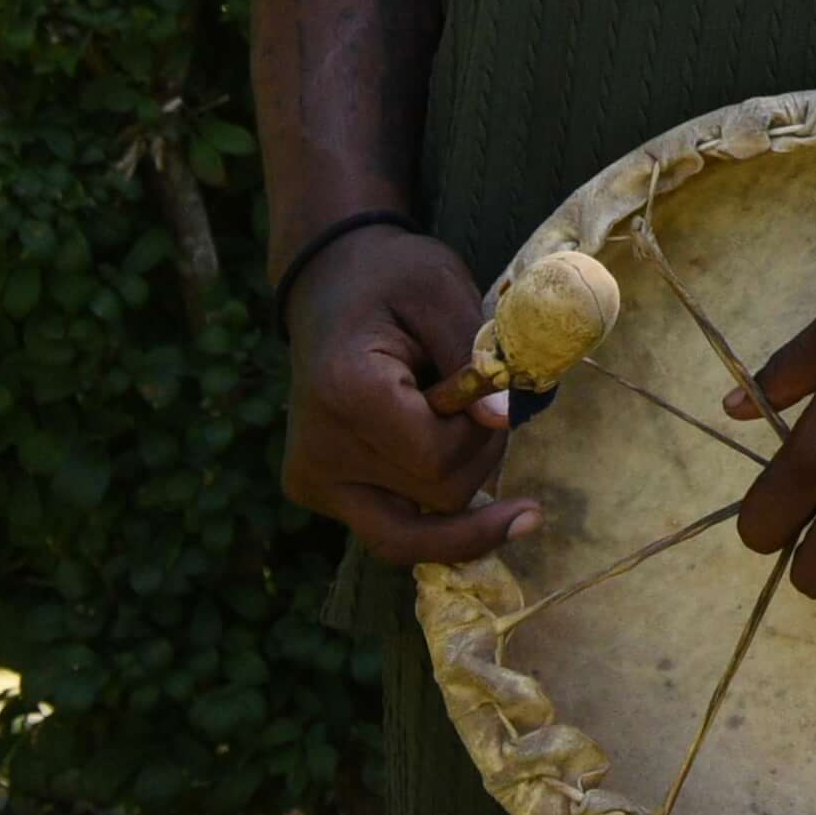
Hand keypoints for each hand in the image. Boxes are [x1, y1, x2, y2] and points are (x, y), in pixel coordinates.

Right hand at [278, 228, 532, 566]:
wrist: (330, 283)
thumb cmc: (393, 279)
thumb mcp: (443, 291)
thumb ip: (475, 356)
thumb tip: (503, 420)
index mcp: (345, 394)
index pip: (438, 459)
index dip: (483, 432)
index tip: (489, 385)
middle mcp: (318, 453)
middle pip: (435, 499)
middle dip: (478, 455)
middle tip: (480, 401)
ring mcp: (312, 481)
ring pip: (412, 535)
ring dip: (457, 484)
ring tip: (459, 425)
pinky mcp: (315, 493)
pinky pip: (390, 531)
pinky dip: (433, 513)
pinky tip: (462, 476)